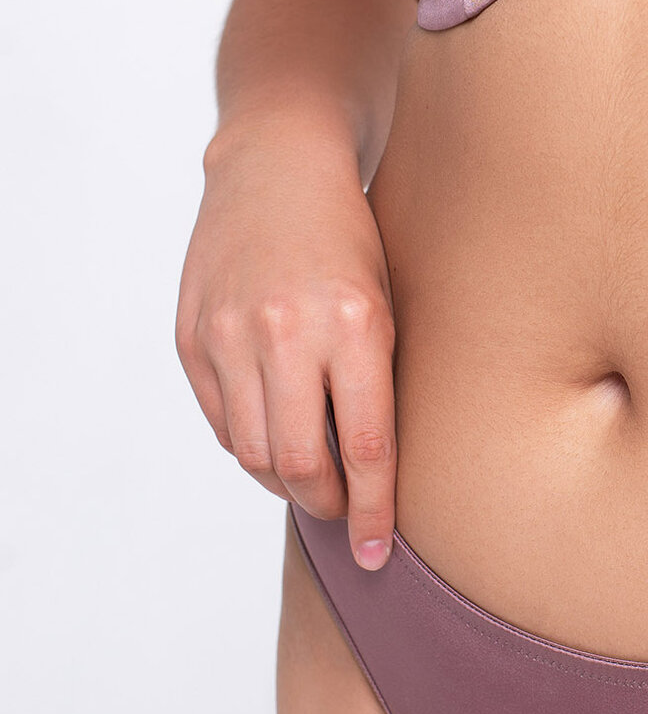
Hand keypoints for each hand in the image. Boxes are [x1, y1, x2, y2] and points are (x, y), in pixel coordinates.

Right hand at [175, 124, 396, 568]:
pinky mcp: (193, 335)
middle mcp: (287, 331)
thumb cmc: (354, 233)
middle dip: (327, 505)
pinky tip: (275, 439)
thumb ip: (378, 378)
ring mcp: (230, 333)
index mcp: (355, 322)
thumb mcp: (389, 298)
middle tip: (345, 514)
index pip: (365, 448)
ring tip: (312, 481)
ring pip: (252, 452)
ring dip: (285, 481)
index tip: (381, 550)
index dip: (374, 510)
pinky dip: (248, 443)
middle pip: (301, 464)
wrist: (280, 163)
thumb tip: (375, 476)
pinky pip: (220, 420)